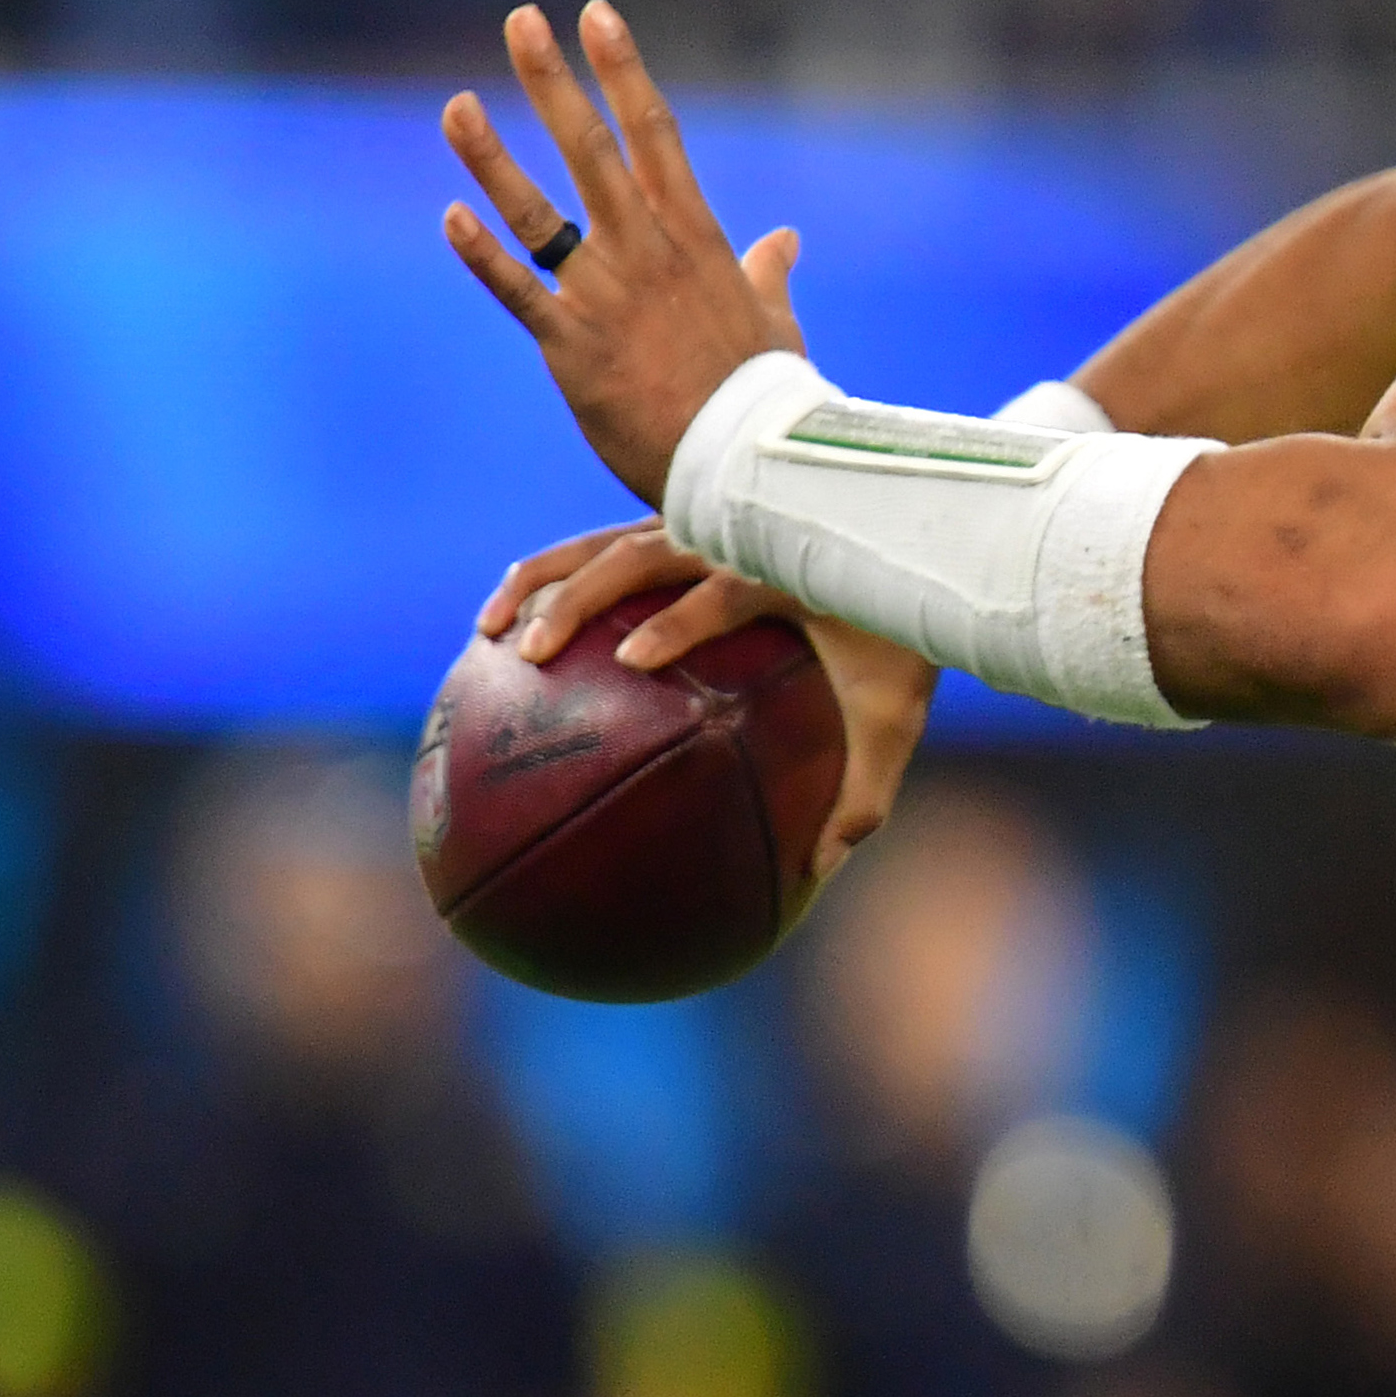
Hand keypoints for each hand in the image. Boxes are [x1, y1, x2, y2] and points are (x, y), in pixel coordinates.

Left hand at [442, 0, 799, 504]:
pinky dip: (483, 253)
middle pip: (592, 149)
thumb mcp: (774, 319)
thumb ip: (768, 272)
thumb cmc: (767, 393)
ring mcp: (607, 295)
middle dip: (553, 82)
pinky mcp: (574, 346)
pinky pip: (518, 292)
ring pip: (541, 212)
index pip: (656, 132)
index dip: (624, 70)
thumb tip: (786, 240)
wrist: (747, 460)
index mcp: (696, 237)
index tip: (596, 15)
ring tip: (454, 104)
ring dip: (493, 157)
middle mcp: (647, 252)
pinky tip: (450, 215)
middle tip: (521, 21)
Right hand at [482, 522, 939, 883]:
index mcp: (783, 574)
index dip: (683, 619)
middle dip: (583, 598)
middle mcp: (731, 539)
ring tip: (488, 633)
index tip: (637, 658)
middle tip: (535, 651)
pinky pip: (599, 544)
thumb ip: (861, 789)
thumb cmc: (897, 632)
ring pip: (603, 542)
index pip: (725, 592)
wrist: (907, 541)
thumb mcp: (893, 710)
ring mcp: (698, 525)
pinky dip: (546, 575)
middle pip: (642, 553)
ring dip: (542, 582)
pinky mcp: (675, 525)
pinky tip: (499, 624)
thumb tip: (819, 871)